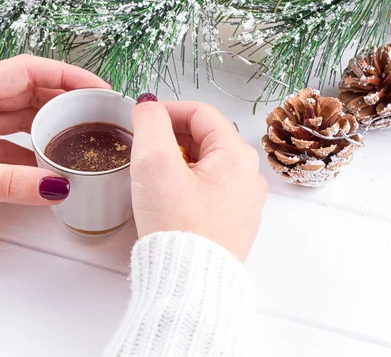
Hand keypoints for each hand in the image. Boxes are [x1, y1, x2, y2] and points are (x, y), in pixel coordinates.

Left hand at [0, 55, 109, 213]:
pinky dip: (32, 155)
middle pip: (31, 93)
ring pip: (23, 119)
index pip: (27, 71)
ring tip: (81, 141)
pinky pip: (11, 146)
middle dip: (66, 101)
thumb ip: (4, 184)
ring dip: (52, 128)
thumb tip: (55, 188)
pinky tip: (49, 168)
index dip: (66, 75)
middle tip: (98, 116)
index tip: (96, 88)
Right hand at [130, 100, 266, 260]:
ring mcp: (243, 204)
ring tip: (151, 175)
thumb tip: (148, 106)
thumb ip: (150, 123)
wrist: (189, 284)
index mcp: (237, 156)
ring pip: (206, 166)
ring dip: (177, 161)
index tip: (141, 120)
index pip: (200, 113)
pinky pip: (209, 191)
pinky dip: (186, 184)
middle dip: (171, 137)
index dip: (167, 110)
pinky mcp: (232, 225)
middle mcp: (248, 177)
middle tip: (142, 149)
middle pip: (206, 138)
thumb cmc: (176, 225)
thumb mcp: (154, 163)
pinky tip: (167, 199)